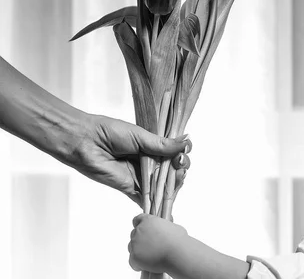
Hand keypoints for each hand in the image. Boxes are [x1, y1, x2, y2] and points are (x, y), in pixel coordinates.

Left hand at [69, 114, 191, 206]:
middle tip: (181, 165)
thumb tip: (185, 144)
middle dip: (181, 168)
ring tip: (178, 177)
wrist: (84, 141)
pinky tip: (169, 203)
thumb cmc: (109, 132)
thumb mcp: (140, 136)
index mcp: (151, 146)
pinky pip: (147, 199)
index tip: (185, 151)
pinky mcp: (131, 189)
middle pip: (172, 170)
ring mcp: (140, 176)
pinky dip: (158, 204)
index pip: (174, 153)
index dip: (182, 153)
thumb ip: (161, 145)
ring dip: (174, 183)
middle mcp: (148, 162)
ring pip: (163, 185)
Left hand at [128, 213, 188, 272]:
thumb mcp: (172, 227)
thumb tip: (164, 228)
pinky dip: (138, 264)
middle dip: (140, 240)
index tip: (144, 230)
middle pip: (134, 234)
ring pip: (132, 247)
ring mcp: (135, 244)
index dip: (140, 225)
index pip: (137, 220)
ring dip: (139, 251)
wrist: (177, 254)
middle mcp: (139, 231)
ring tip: (150, 256)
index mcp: (148, 220)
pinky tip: (147, 264)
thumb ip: (163, 226)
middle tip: (151, 246)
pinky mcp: (134, 257)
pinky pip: (132, 261)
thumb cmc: (178, 240)